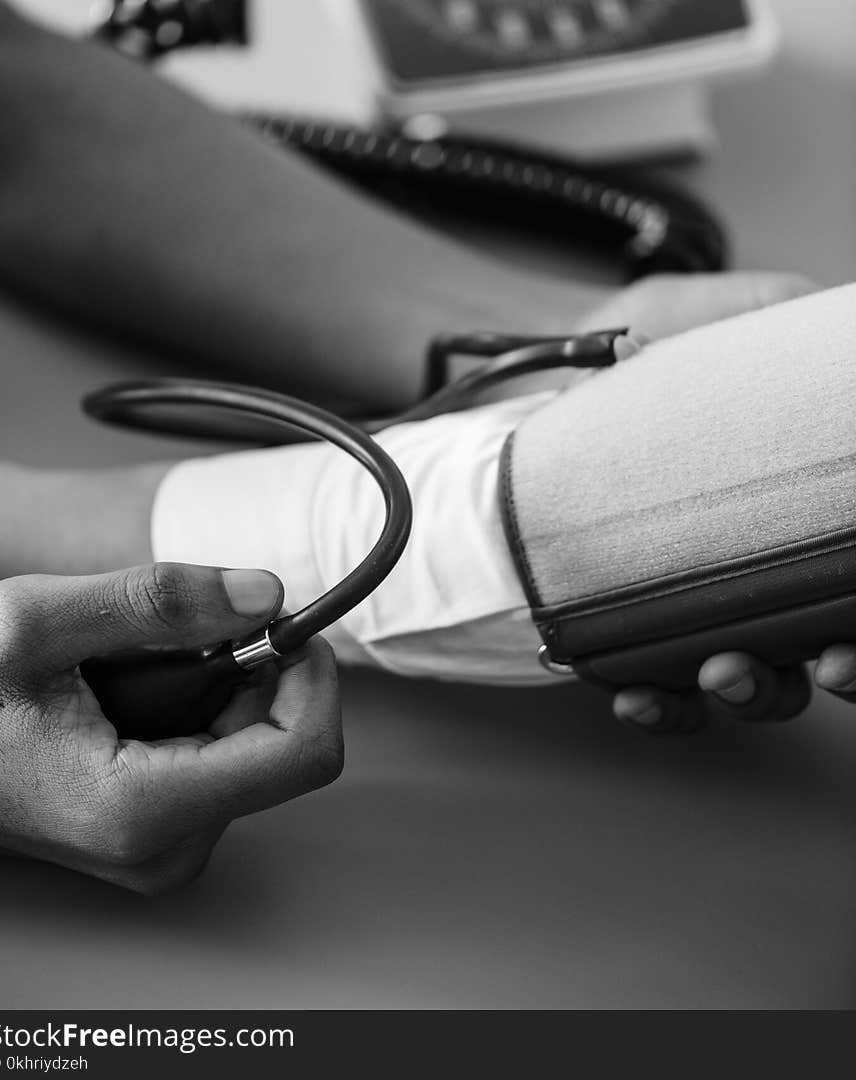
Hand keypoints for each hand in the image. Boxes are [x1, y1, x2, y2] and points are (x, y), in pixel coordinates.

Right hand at [0, 563, 341, 891]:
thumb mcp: (37, 621)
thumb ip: (161, 601)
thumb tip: (264, 594)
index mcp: (143, 810)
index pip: (303, 753)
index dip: (310, 676)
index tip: (282, 624)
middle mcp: (164, 847)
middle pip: (282, 745)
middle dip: (250, 673)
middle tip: (178, 635)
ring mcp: (161, 847)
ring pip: (254, 748)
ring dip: (216, 686)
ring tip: (133, 668)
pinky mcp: (156, 832)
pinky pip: (220, 760)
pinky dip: (197, 708)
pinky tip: (134, 694)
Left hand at [595, 272, 853, 730]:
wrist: (485, 416)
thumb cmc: (581, 368)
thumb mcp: (669, 318)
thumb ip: (755, 313)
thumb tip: (827, 313)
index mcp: (779, 494)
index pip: (846, 554)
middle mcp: (746, 558)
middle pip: (830, 637)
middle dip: (844, 663)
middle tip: (832, 662)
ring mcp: (688, 605)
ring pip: (758, 681)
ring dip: (758, 690)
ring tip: (723, 670)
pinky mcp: (626, 640)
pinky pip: (663, 696)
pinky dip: (664, 708)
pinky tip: (639, 695)